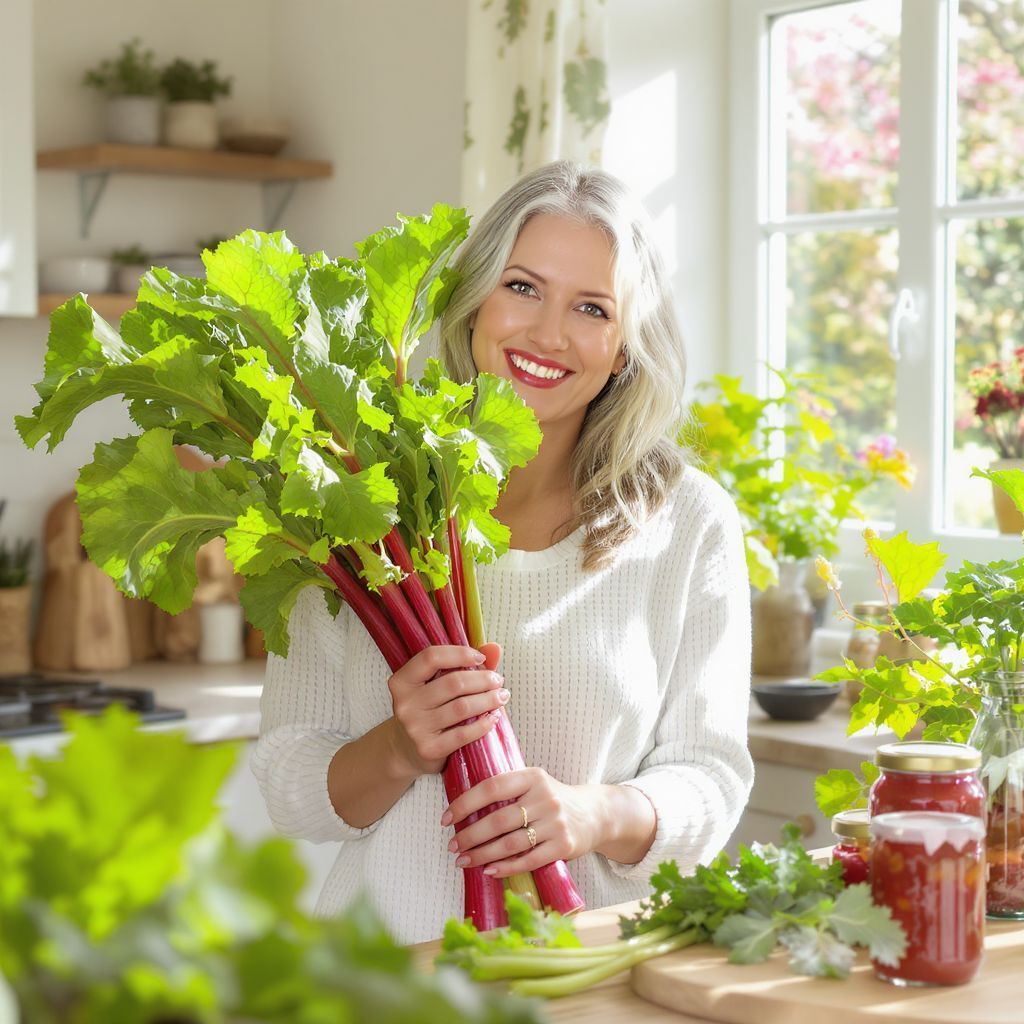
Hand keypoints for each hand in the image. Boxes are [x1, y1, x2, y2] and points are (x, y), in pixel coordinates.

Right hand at [388, 644, 508, 777]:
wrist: (407, 750)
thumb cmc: (428, 709)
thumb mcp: (435, 684)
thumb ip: (464, 663)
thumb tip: (495, 648)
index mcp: (402, 681)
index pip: (431, 657)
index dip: (460, 654)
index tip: (481, 658)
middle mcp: (405, 703)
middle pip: (453, 683)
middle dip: (483, 679)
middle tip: (498, 680)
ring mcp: (415, 727)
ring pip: (461, 707)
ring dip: (488, 700)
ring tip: (501, 697)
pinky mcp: (428, 748)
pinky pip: (463, 734)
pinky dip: (484, 724)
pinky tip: (494, 717)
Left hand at [441, 767, 605, 878]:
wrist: (595, 814)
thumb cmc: (553, 800)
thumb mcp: (534, 784)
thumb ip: (508, 790)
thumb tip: (464, 805)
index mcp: (533, 777)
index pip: (492, 787)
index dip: (465, 803)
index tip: (446, 818)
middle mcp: (545, 797)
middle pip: (498, 819)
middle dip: (470, 835)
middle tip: (453, 845)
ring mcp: (556, 822)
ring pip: (511, 843)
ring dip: (483, 854)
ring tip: (464, 860)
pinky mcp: (564, 846)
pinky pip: (529, 860)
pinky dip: (506, 867)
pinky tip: (489, 871)